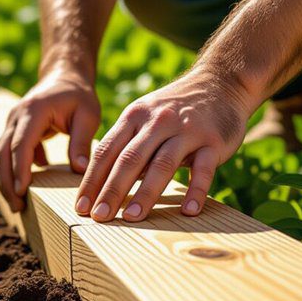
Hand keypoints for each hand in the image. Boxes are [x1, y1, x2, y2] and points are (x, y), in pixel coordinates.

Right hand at [0, 68, 100, 211]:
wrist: (64, 76)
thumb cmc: (78, 95)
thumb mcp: (88, 115)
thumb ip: (82, 141)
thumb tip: (80, 170)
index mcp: (33, 111)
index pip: (20, 144)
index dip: (19, 169)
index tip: (22, 192)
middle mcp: (16, 116)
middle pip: (1, 153)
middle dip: (6, 182)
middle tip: (17, 207)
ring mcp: (11, 123)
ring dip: (5, 180)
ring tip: (18, 204)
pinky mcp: (13, 130)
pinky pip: (6, 153)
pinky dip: (13, 171)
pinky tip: (30, 183)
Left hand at [75, 68, 251, 221]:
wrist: (220, 82)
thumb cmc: (175, 109)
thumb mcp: (145, 117)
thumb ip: (127, 145)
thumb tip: (104, 183)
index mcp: (135, 117)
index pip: (107, 151)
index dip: (92, 180)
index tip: (81, 206)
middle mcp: (158, 122)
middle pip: (130, 159)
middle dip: (112, 190)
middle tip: (99, 217)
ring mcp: (187, 131)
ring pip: (162, 164)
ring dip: (146, 193)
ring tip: (132, 217)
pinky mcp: (213, 141)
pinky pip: (204, 169)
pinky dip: (196, 191)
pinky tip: (188, 211)